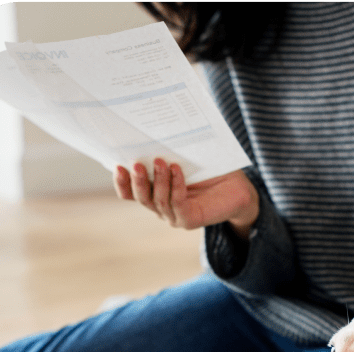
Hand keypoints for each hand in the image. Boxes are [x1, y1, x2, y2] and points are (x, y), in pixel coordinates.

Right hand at [113, 159, 258, 238]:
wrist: (237, 186)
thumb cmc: (208, 169)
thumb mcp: (181, 157)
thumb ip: (163, 151)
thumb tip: (146, 129)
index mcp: (154, 191)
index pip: (129, 192)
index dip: (121, 182)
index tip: (117, 165)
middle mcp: (161, 206)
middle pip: (141, 197)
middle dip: (136, 181)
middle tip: (136, 163)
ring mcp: (174, 215)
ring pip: (158, 201)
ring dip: (158, 180)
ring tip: (161, 161)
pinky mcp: (189, 220)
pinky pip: (177, 204)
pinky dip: (176, 186)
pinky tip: (177, 170)